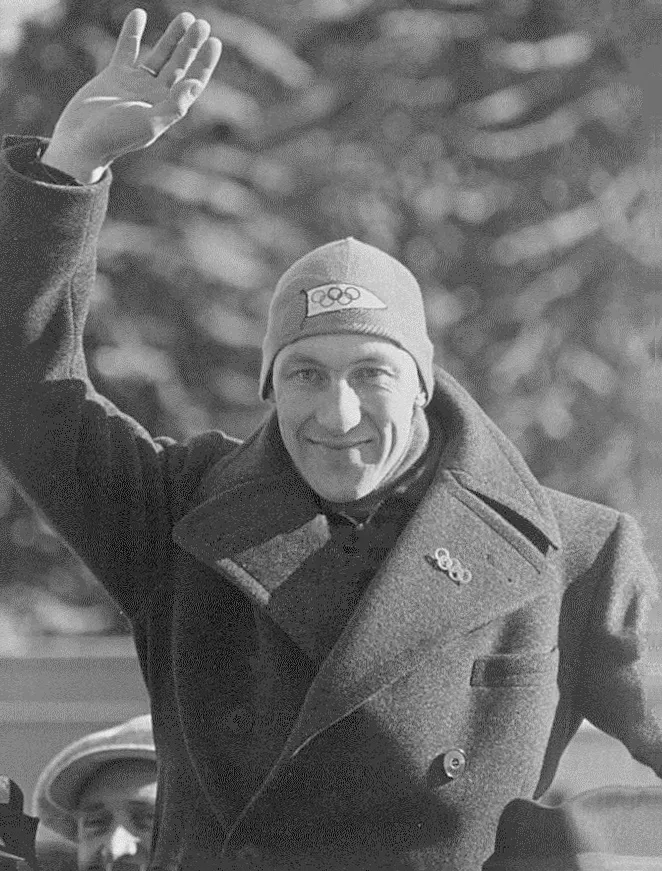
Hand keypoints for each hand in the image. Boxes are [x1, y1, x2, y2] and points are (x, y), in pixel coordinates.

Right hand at [41, 8, 221, 182]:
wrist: (81, 140)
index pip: (192, 82)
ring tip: (186, 17)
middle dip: (191, 45)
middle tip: (202, 24)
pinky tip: (139, 14)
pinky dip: (133, 32)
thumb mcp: (148, 123)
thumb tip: (195, 84)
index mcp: (167, 108)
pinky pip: (127, 49)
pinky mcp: (115, 75)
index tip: (214, 43)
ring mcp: (136, 84)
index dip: (204, 63)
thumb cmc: (115, 137)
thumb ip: (173, 106)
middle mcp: (155, 95)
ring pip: (159, 55)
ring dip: (172, 37)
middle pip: (179, 65)